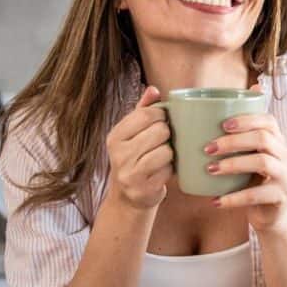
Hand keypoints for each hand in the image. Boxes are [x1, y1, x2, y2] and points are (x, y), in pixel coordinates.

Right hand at [105, 85, 171, 212]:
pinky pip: (169, 170)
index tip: (163, 121)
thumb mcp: (134, 132)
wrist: (128, 197)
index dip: (162, 115)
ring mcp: (129, 173)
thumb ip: (144, 109)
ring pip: (166, 151)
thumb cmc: (135, 158)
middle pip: (160, 131)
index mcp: (115, 136)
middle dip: (168, 135)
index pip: (146, 114)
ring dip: (170, 153)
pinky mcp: (143, 189)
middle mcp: (118, 154)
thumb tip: (154, 89)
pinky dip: (171, 169)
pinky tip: (163, 170)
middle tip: (164, 141)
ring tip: (163, 156)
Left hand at [205, 83, 286, 234]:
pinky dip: (234, 198)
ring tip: (210, 169)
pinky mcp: (280, 197)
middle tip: (208, 148)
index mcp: (277, 141)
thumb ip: (237, 139)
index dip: (246, 120)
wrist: (269, 214)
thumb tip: (209, 111)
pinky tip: (216, 201)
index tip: (222, 124)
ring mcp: (285, 176)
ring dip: (233, 164)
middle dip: (233, 141)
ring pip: (262, 162)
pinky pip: (256, 195)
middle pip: (263, 139)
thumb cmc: (252, 181)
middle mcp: (285, 155)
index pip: (268, 121)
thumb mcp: (248, 158)